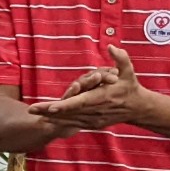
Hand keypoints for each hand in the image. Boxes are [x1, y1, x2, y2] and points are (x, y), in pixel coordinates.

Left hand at [31, 48, 146, 131]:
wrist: (137, 108)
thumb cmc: (130, 86)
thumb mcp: (129, 71)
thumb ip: (121, 58)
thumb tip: (112, 46)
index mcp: (100, 98)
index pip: (79, 103)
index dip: (64, 106)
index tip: (50, 107)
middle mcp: (95, 111)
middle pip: (68, 113)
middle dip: (49, 111)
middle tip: (31, 109)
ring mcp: (93, 120)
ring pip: (69, 120)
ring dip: (51, 118)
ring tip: (35, 114)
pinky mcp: (93, 124)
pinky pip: (74, 124)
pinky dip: (60, 122)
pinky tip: (47, 119)